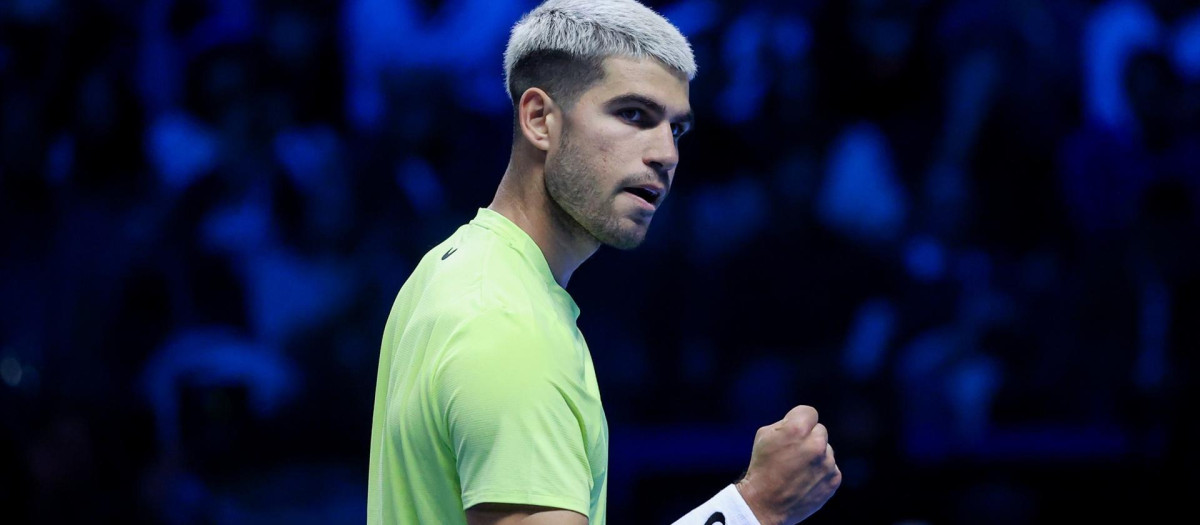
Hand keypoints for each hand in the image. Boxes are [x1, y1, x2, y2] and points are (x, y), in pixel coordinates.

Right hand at [735, 405, 841, 524]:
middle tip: (793, 452)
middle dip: (808, 438)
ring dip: (816, 455)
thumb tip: (801, 422)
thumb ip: (786, 424)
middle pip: (820, 430)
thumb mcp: (764, 436)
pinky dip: (821, 471)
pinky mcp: (834, 479)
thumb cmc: (762, 467)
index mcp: (797, 430)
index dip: (799, 420)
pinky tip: (806, 479)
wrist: (765, 504)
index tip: (793, 431)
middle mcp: (816, 445)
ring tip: (798, 469)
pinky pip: (831, 467)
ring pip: (826, 449)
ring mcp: (827, 463)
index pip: (809, 412)